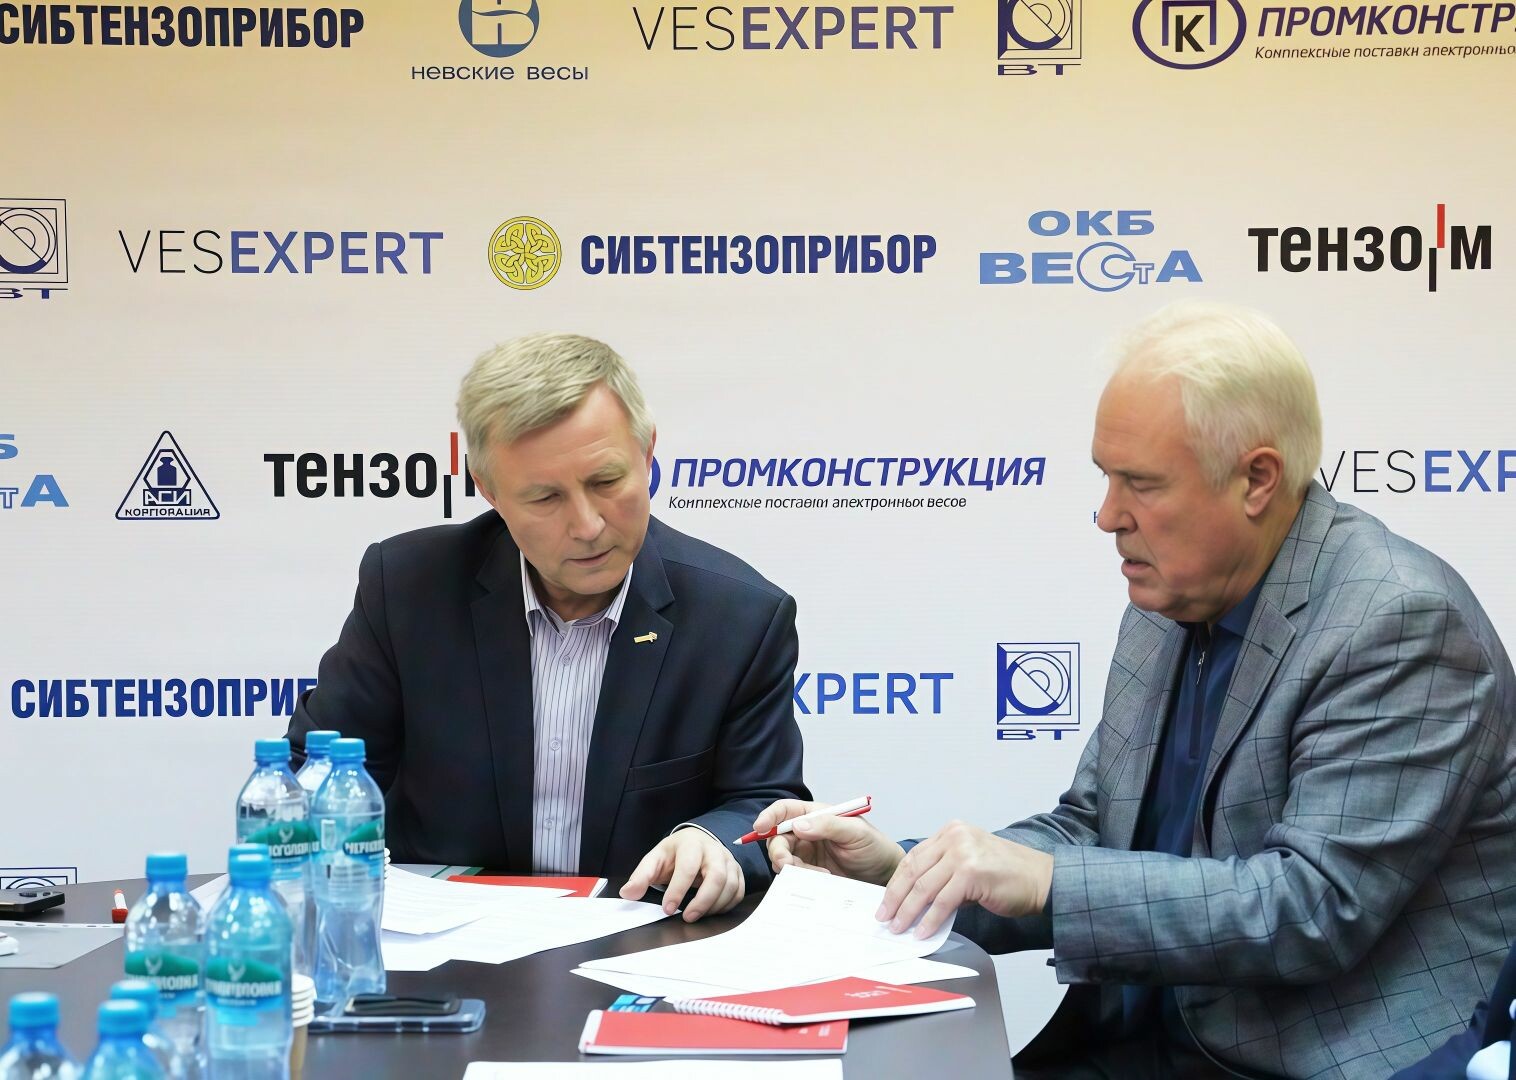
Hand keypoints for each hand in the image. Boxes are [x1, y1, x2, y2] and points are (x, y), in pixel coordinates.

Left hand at [620, 828, 745, 921]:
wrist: (694, 843)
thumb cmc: (674, 854)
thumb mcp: (655, 860)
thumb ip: (641, 876)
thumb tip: (628, 893)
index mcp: (691, 844)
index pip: (688, 867)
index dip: (678, 890)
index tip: (667, 909)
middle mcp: (714, 850)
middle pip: (717, 876)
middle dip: (703, 901)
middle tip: (687, 917)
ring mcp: (728, 860)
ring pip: (730, 885)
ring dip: (714, 906)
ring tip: (696, 915)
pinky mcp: (736, 872)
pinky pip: (738, 891)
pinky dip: (727, 906)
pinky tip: (711, 912)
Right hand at [754, 798, 904, 886]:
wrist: (885, 875)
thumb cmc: (874, 846)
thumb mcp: (855, 832)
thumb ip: (828, 826)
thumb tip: (797, 825)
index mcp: (815, 815)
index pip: (784, 811)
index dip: (769, 816)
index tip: (760, 827)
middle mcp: (807, 832)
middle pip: (777, 838)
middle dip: (779, 852)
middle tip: (788, 865)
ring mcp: (807, 854)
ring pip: (783, 859)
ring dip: (792, 868)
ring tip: (818, 875)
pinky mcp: (810, 873)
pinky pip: (794, 875)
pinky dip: (801, 879)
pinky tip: (821, 879)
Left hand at [877, 821, 1052, 938]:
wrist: (1041, 879)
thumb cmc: (1009, 874)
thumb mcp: (970, 863)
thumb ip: (944, 874)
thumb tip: (917, 900)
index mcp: (952, 831)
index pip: (914, 857)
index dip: (896, 881)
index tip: (886, 901)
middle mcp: (955, 837)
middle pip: (914, 870)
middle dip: (895, 897)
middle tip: (885, 917)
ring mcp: (963, 853)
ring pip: (924, 887)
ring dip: (908, 912)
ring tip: (899, 928)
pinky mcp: (971, 873)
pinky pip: (943, 901)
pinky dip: (930, 920)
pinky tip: (922, 932)